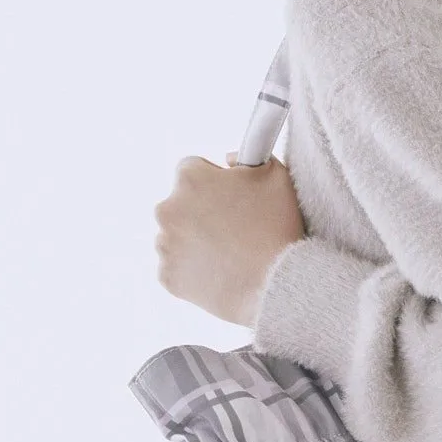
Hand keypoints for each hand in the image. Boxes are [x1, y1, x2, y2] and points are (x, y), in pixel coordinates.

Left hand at [154, 151, 304, 327]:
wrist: (274, 286)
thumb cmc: (277, 228)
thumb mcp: (275, 176)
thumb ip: (250, 155)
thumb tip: (228, 161)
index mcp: (191, 178)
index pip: (192, 169)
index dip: (214, 182)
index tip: (231, 197)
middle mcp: (168, 208)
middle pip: (180, 203)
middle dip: (201, 211)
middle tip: (234, 228)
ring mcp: (165, 245)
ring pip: (176, 235)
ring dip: (195, 239)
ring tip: (230, 252)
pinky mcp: (167, 276)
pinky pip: (177, 266)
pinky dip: (193, 268)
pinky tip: (220, 270)